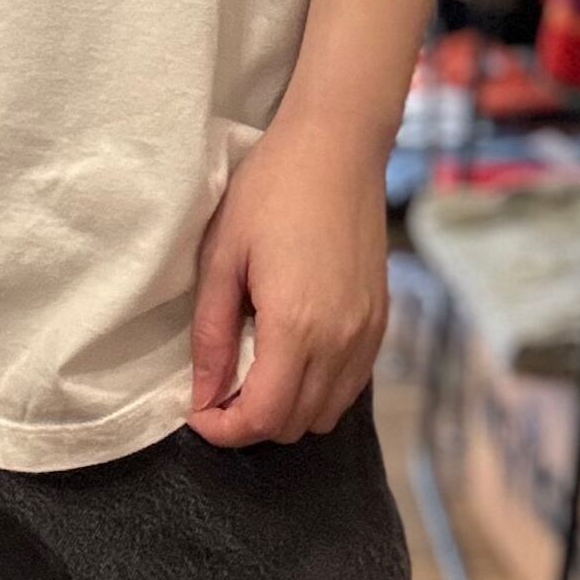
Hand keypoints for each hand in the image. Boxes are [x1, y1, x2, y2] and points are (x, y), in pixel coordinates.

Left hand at [187, 114, 389, 447]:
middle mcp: (340, 341)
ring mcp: (368, 334)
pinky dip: (318, 390)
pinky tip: (291, 355)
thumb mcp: (222, 258)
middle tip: (218, 390)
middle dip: (251, 422)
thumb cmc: (270, 192)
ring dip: (286, 409)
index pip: (263, 417)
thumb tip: (201, 395)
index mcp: (296, 326)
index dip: (224, 429)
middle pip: (295, 425)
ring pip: (326, 413)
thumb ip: (212, 335)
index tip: (197, 411)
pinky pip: (350, 385)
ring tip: (253, 373)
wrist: (336, 149)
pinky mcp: (382, 321)